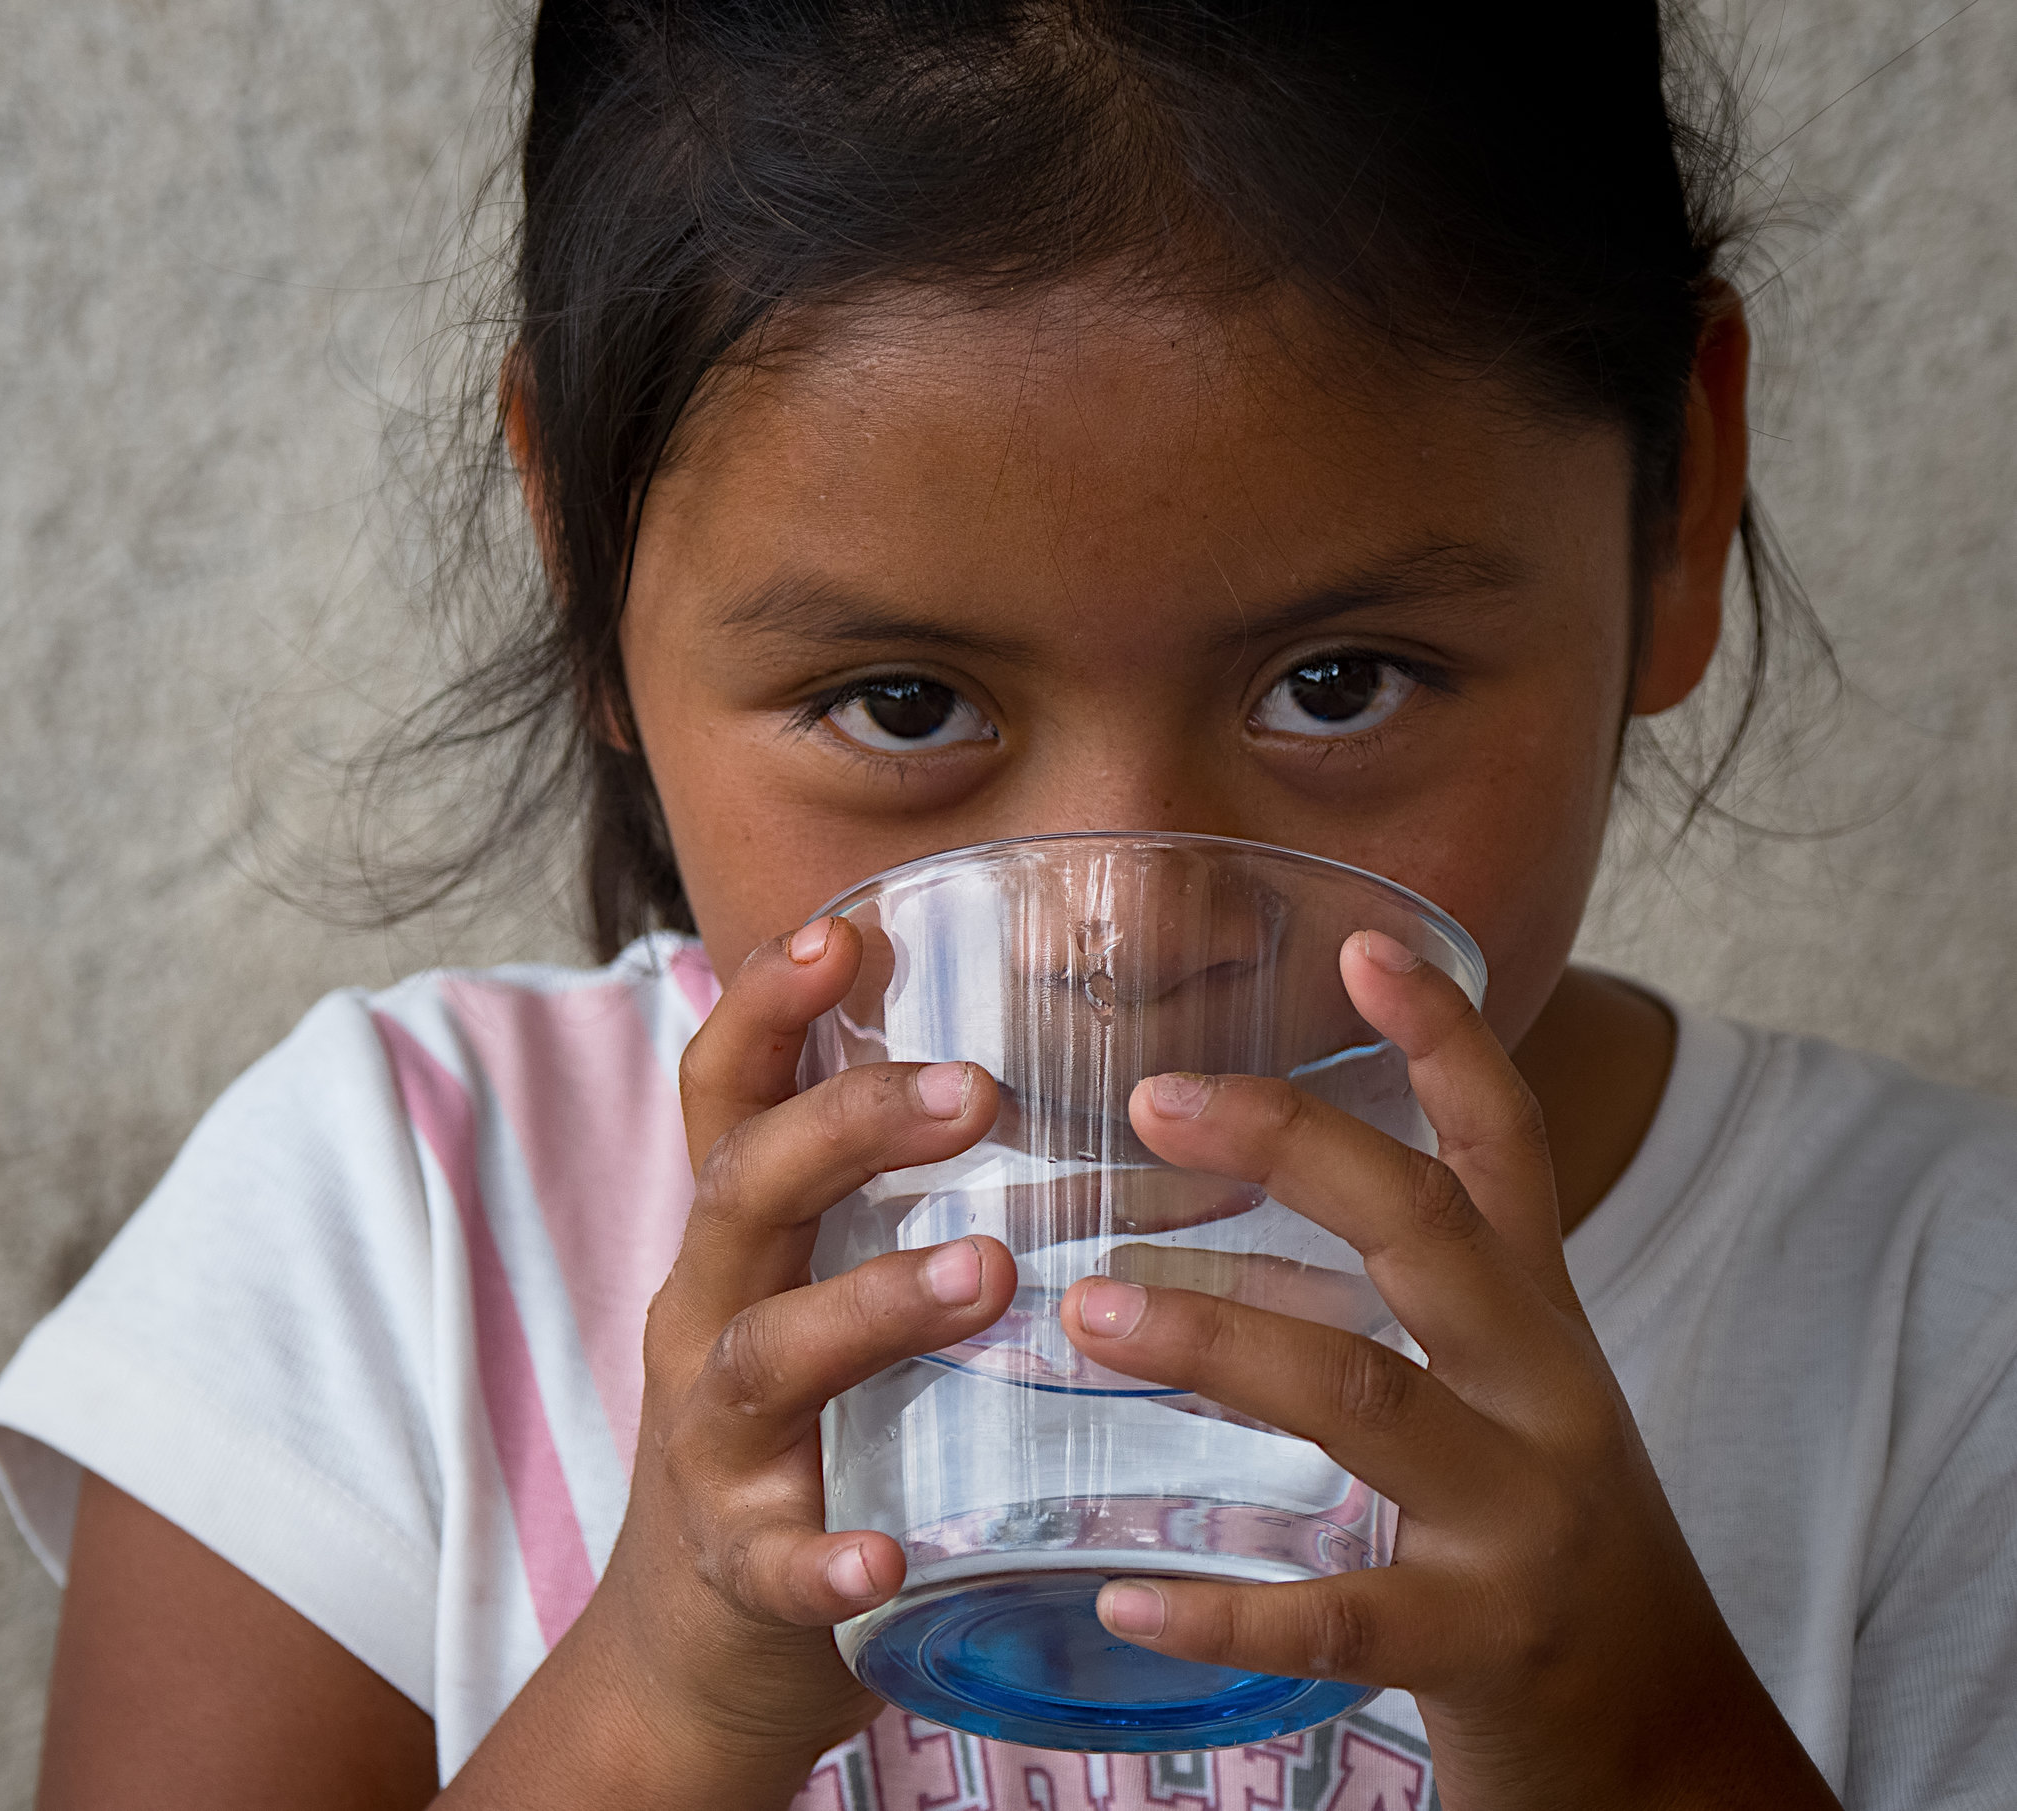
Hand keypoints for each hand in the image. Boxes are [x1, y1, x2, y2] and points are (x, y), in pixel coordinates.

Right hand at [447, 916, 1014, 1809]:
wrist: (695, 1654)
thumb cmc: (798, 1441)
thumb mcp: (814, 1294)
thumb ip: (884, 1200)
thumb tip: (1045, 1066)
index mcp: (738, 1246)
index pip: (728, 1098)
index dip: (766, 1005)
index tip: (846, 932)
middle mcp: (708, 1321)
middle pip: (745, 1191)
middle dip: (849, 1124)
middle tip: (979, 1089)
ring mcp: (713, 1447)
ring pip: (767, 1354)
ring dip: (871, 1306)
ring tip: (987, 1273)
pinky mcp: (741, 1569)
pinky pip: (775, 1560)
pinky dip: (824, 1555)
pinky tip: (887, 1558)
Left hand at [1057, 933, 1838, 1810]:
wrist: (1663, 1740)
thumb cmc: (1541, 1542)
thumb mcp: (1499, 1394)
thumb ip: (1392, 1303)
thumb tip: (1222, 1214)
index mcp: (1539, 1323)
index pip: (1506, 1150)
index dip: (1447, 1037)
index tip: (1369, 939)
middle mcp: (1546, 1396)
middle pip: (1429, 1233)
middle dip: (1297, 1150)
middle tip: (1152, 1098)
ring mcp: (1522, 1519)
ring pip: (1367, 1398)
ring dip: (1218, 1344)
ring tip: (1089, 1313)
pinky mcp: (1482, 1644)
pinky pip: (1343, 1617)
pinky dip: (1231, 1606)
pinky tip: (1130, 1596)